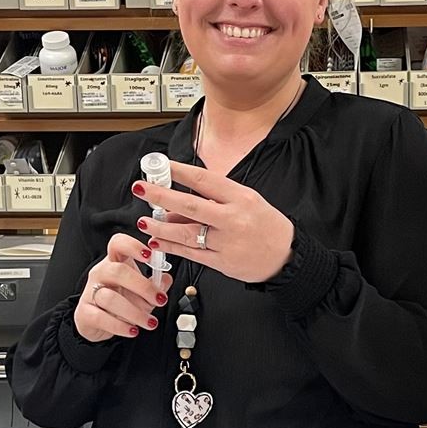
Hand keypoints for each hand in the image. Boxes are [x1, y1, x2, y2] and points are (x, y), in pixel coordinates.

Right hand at [74, 233, 171, 341]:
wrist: (96, 322)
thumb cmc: (119, 301)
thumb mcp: (141, 291)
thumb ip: (155, 285)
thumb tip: (165, 280)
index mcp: (115, 262)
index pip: (118, 244)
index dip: (132, 246)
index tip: (149, 255)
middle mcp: (101, 274)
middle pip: (118, 271)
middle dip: (143, 287)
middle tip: (159, 300)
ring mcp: (90, 293)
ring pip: (110, 298)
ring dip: (135, 312)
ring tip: (149, 322)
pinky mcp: (84, 312)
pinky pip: (101, 318)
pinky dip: (120, 326)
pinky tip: (132, 330)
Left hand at [132, 160, 294, 283]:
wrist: (286, 256)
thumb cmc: (264, 225)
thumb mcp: (246, 202)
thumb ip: (213, 201)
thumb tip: (177, 203)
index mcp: (240, 197)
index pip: (206, 181)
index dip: (180, 172)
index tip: (161, 165)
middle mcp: (233, 218)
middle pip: (190, 206)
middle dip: (161, 196)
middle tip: (141, 189)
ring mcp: (226, 242)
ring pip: (186, 233)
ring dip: (160, 227)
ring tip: (143, 221)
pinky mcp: (221, 262)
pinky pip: (190, 254)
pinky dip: (170, 248)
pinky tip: (156, 242)